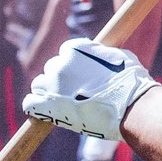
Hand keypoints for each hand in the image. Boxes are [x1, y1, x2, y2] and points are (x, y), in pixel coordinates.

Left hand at [24, 40, 156, 139]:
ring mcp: (52, 86)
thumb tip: (100, 54)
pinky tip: (43, 111)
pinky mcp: (48, 107)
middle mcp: (61, 64)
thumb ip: (102, 54)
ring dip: (47, 91)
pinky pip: (30, 103)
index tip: (80, 74)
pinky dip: (35, 106)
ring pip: (39, 84)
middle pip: (52, 68)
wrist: (131, 106)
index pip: (66, 51)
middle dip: (60, 78)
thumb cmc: (131, 82)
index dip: (74, 64)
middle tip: (73, 91)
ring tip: (60, 102)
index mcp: (76, 50)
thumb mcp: (120, 56)